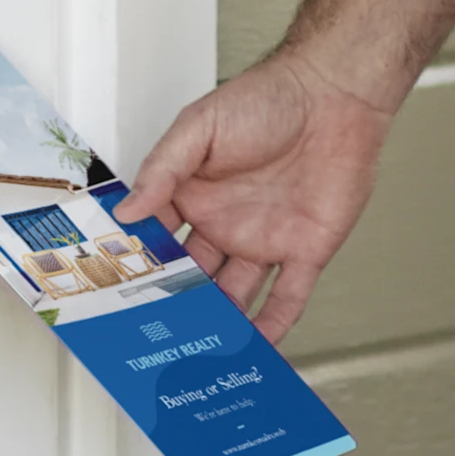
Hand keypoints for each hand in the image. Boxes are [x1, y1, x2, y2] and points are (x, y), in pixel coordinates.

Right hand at [113, 51, 392, 342]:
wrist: (335, 95)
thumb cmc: (270, 98)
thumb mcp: (201, 126)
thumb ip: (163, 169)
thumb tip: (127, 209)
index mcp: (194, 196)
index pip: (159, 244)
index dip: (140, 272)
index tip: (119, 303)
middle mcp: (225, 224)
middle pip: (193, 279)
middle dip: (176, 311)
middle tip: (154, 345)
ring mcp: (265, 240)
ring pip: (235, 297)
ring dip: (218, 327)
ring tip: (195, 361)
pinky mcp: (306, 250)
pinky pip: (287, 299)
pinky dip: (271, 329)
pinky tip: (254, 353)